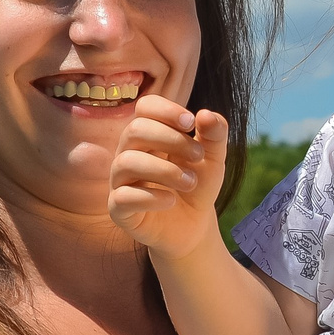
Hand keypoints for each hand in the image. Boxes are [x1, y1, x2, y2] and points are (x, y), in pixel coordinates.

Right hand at [107, 97, 227, 261]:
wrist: (193, 226)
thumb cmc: (197, 186)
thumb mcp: (213, 159)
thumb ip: (214, 135)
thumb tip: (206, 114)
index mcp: (149, 136)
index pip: (145, 107)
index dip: (166, 110)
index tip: (191, 123)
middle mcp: (129, 153)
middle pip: (135, 130)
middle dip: (171, 139)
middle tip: (199, 156)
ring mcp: (120, 181)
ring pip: (127, 162)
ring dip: (165, 169)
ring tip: (190, 181)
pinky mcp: (119, 209)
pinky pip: (123, 197)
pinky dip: (151, 197)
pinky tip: (171, 201)